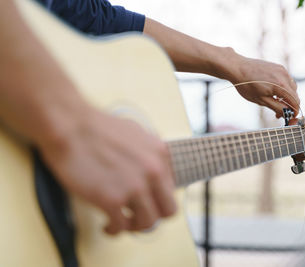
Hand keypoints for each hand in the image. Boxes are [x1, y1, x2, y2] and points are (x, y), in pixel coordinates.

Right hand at [38, 109, 175, 234]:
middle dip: (154, 216)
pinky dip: (114, 230)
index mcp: (160, 154)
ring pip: (147, 223)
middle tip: (139, 216)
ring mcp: (134, 187)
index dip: (158, 198)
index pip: (172, 188)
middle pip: (168, 210)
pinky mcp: (112, 200)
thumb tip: (153, 169)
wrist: (70, 125)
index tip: (148, 201)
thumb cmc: (96, 127)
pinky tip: (106, 225)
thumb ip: (150, 153)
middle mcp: (153, 172)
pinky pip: (120, 227)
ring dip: (134, 226)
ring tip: (122, 221)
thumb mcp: (136, 133)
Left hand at [229, 56, 299, 117]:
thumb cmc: (247, 85)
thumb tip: (288, 114)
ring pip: (291, 87)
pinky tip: (273, 92)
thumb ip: (277, 107)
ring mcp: (282, 70)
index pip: (295, 102)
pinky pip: (286, 80)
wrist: (237, 68)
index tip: (289, 118)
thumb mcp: (261, 101)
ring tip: (274, 102)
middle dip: (289, 106)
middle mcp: (284, 76)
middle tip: (278, 114)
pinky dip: (283, 88)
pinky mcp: (278, 67)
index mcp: (281, 86)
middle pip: (295, 95)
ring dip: (287, 97)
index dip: (294, 112)